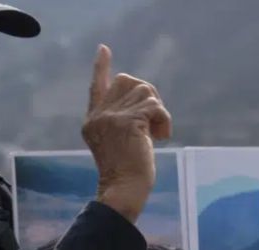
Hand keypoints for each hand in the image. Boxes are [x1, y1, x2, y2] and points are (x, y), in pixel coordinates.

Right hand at [82, 44, 172, 222]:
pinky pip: (156, 107)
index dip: (101, 67)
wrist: (123, 189)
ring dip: (159, 111)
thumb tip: (143, 99)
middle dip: (148, 95)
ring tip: (158, 133)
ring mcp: (111, 117)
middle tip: (155, 120)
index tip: (104, 49)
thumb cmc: (126, 173)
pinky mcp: (128, 121)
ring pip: (145, 92)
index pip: (96, 86)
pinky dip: (165, 120)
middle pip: (129, 82)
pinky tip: (162, 137)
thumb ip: (123, 120)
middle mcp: (99, 115)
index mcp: (93, 120)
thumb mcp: (119, 142)